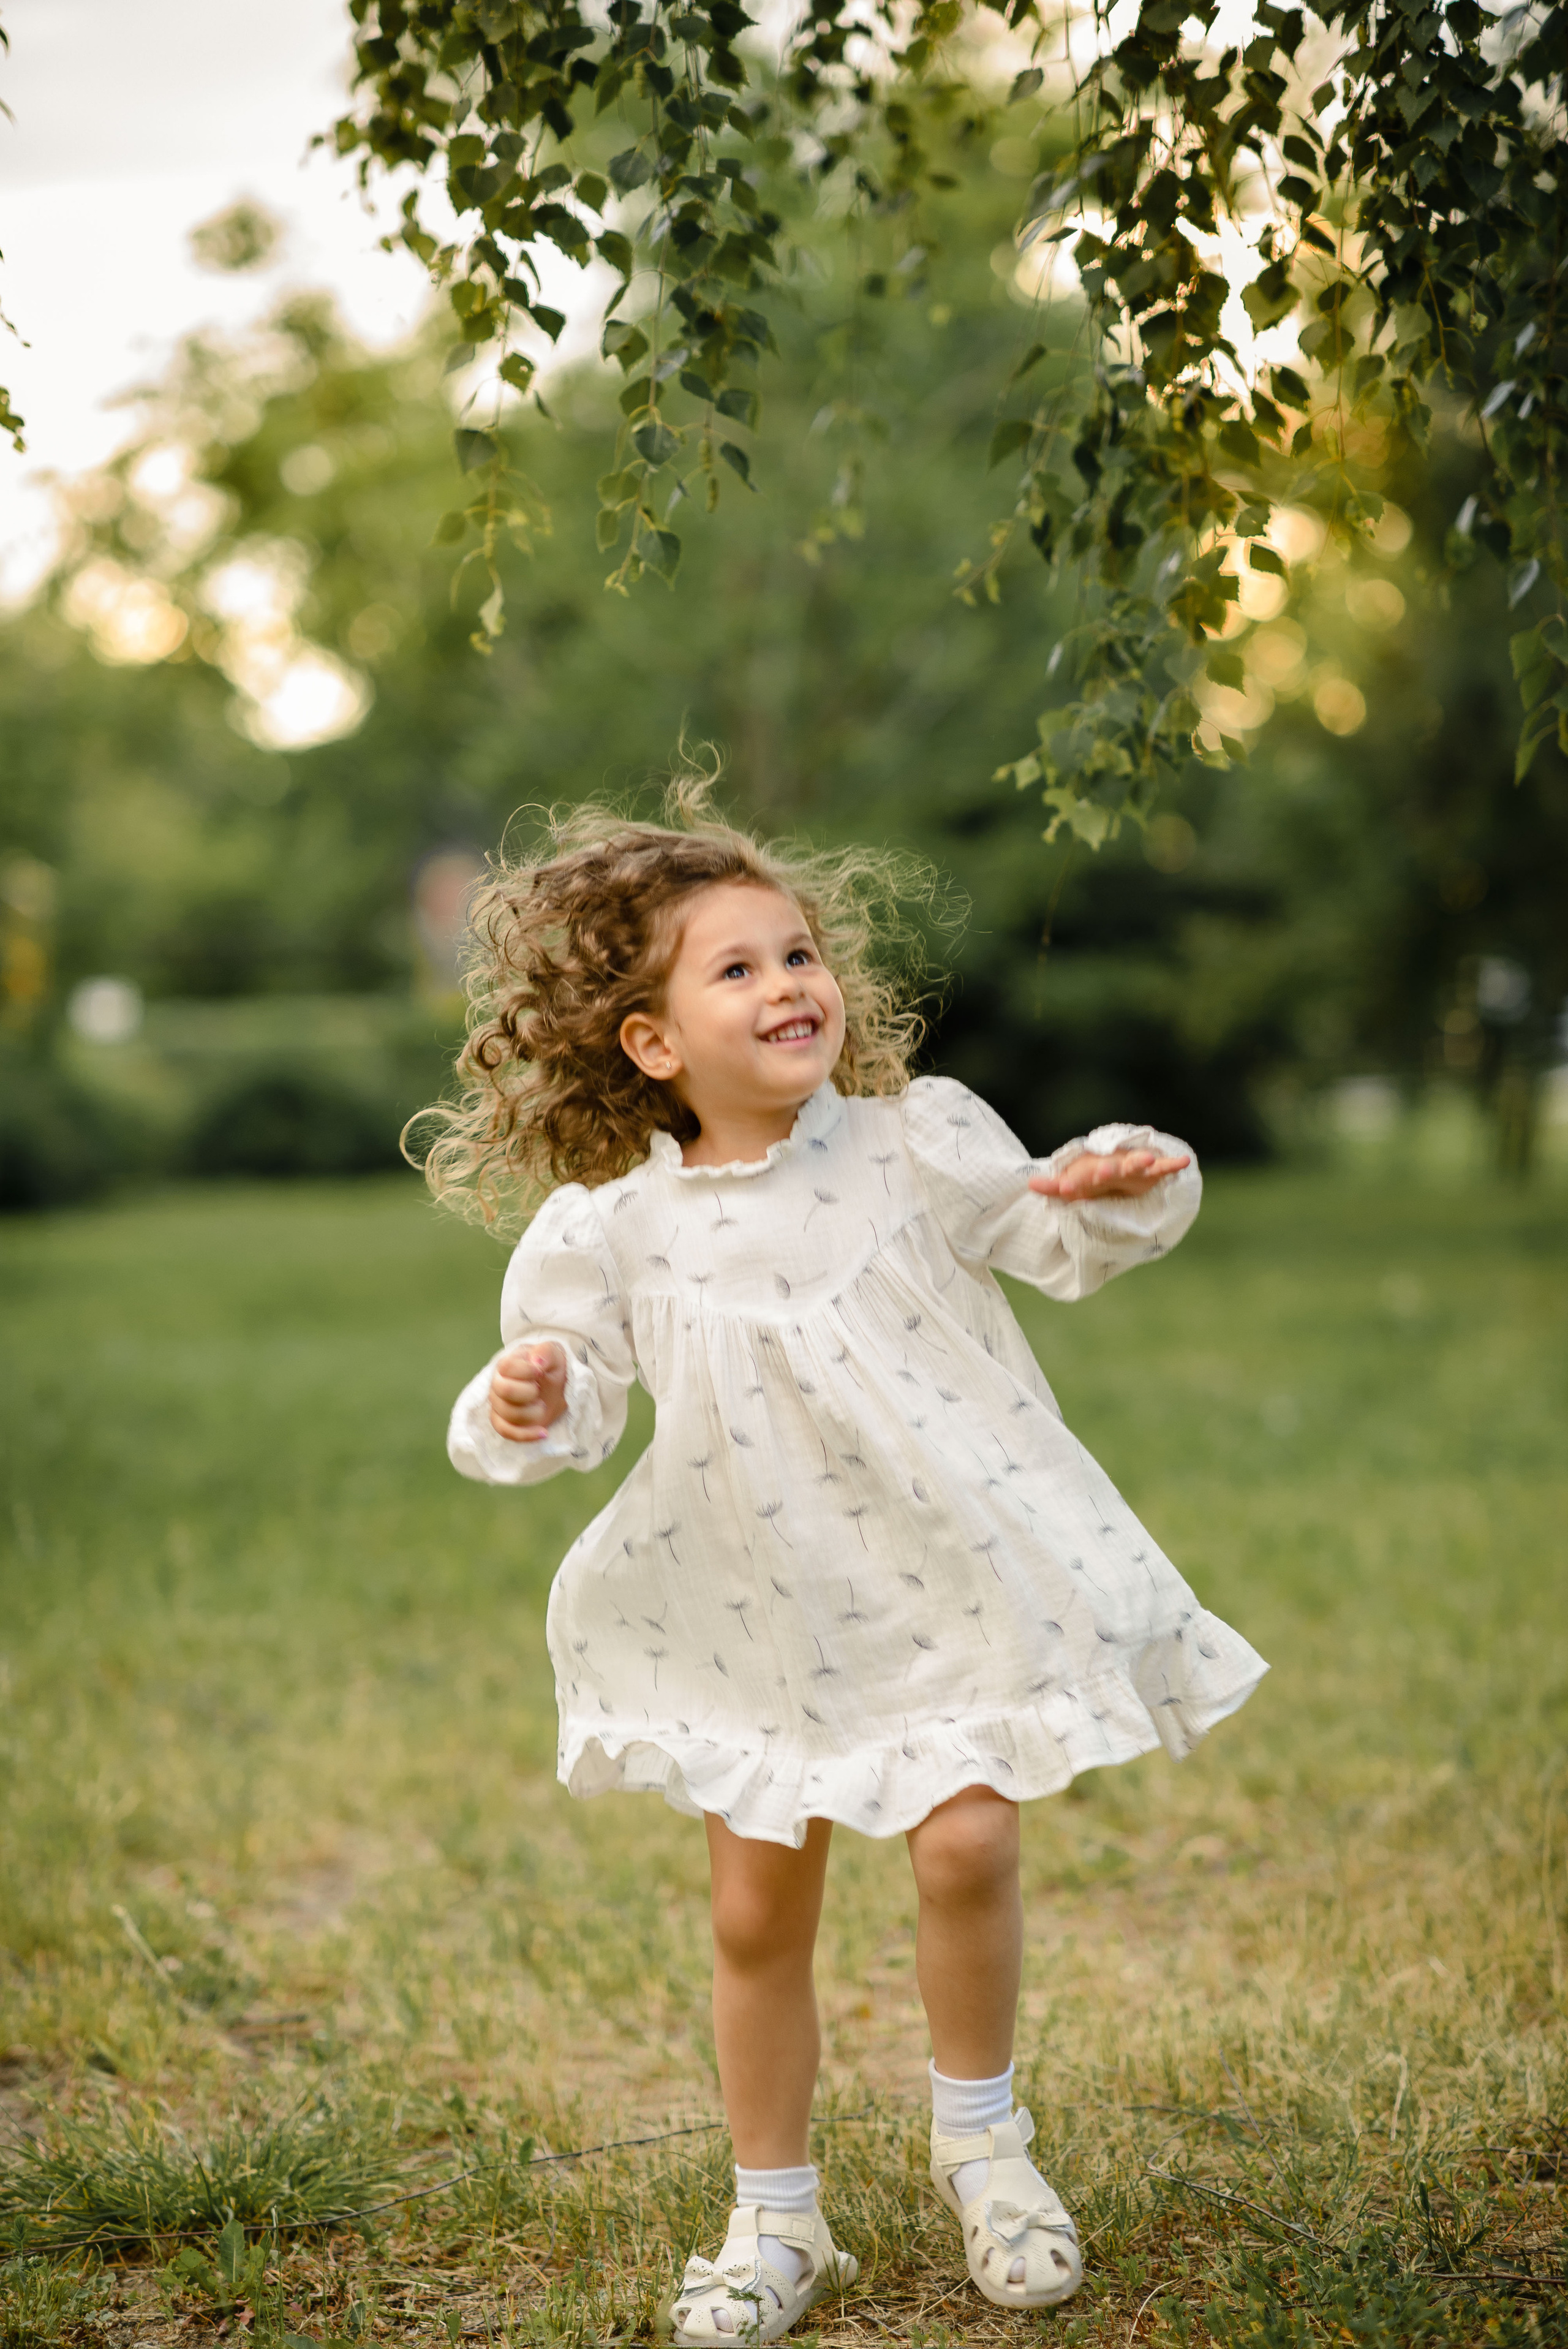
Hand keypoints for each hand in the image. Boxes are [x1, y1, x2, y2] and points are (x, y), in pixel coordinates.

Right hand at [488, 1342, 568, 1442]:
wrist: (556, 1386)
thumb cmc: (551, 1367)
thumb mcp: (554, 1354)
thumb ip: (545, 1352)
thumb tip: (536, 1362)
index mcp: (508, 1365)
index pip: (506, 1367)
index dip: (525, 1371)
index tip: (541, 1372)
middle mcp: (498, 1384)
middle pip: (503, 1391)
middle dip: (527, 1393)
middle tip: (539, 1390)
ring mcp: (500, 1404)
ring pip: (506, 1414)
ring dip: (530, 1414)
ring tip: (543, 1407)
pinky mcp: (505, 1422)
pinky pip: (506, 1432)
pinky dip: (525, 1435)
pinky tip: (544, 1432)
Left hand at [1029, 1147, 1189, 1201]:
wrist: (1112, 1168)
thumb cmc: (1089, 1179)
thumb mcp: (1071, 1186)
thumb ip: (1053, 1186)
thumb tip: (1029, 1183)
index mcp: (1092, 1171)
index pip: (1082, 1176)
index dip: (1075, 1182)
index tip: (1066, 1188)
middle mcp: (1113, 1166)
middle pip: (1111, 1168)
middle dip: (1108, 1171)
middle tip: (1103, 1173)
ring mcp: (1132, 1168)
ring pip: (1136, 1163)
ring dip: (1140, 1161)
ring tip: (1145, 1159)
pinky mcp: (1150, 1173)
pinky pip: (1162, 1168)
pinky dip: (1173, 1164)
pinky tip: (1184, 1160)